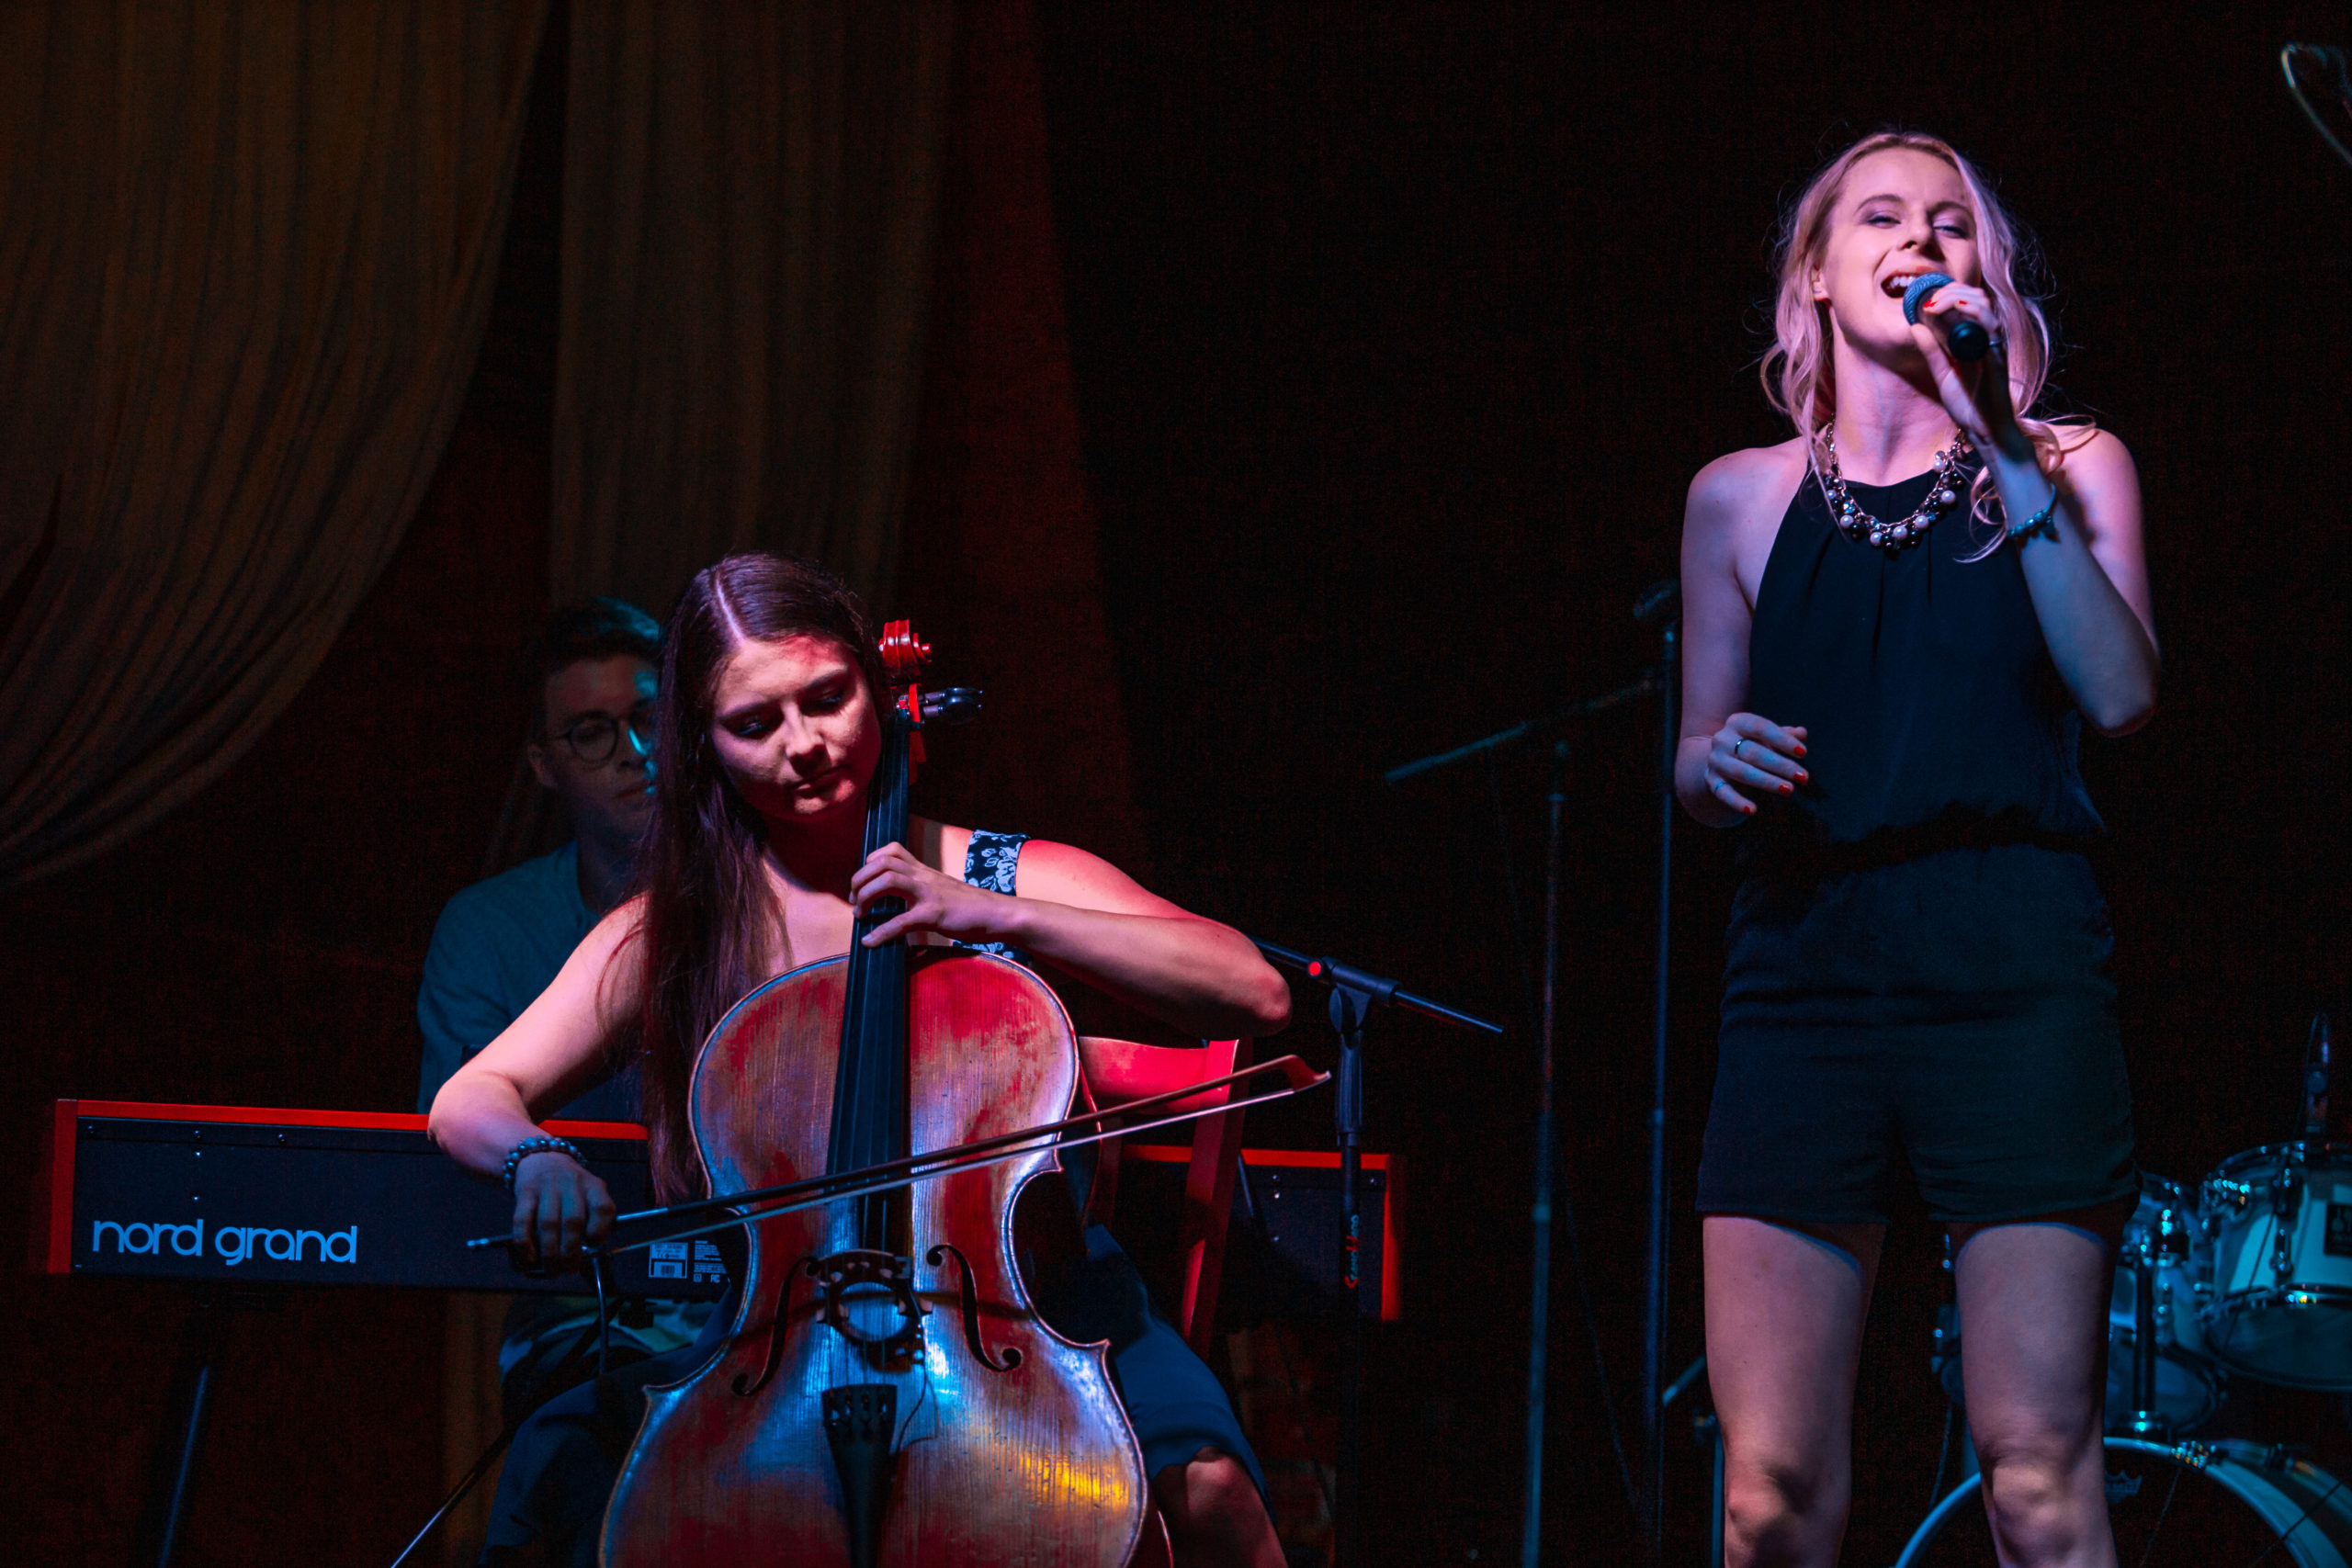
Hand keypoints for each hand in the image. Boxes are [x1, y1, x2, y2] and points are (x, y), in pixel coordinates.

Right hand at [509, 1152, 615, 1270]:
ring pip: (548, 1224)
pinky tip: (529, 1257)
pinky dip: (524, 1242)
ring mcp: (547, 1186)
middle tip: (568, 1270)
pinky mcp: (525, 1192)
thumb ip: (591, 1221)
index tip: (592, 1247)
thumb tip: (586, 1261)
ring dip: (549, 1253)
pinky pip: (522, 1220)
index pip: (603, 1208)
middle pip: (573, 1221)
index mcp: (594, 1186)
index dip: (600, 1231)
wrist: (542, 1158)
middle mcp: (572, 1184)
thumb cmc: (570, 1189)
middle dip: (570, 1252)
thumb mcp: (588, 1195)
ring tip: (551, 1270)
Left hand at [849, 842, 1011, 946]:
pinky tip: (871, 942)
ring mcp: (929, 894)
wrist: (997, 913)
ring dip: (866, 897)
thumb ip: (920, 890)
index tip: (864, 883)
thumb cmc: (969, 906)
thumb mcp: (940, 889)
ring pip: (888, 881)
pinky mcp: (934, 915)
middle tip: (855, 902)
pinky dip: (881, 932)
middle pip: (882, 862)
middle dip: (860, 880)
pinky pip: (902, 921)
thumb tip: (898, 903)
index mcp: (924, 871)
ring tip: (860, 916)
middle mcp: (923, 876)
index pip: (890, 851)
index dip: (869, 864)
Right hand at [1704, 715, 1807, 816]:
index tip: (1804, 753)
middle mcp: (1722, 739)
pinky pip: (1724, 792)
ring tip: (1789, 790)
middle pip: (1753, 752)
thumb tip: (1801, 733)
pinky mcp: (1711, 780)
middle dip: (1781, 765)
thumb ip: (1785, 734)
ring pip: (1741, 772)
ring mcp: (1715, 760)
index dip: (1783, 740)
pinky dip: (1737, 802)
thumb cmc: (1754, 744)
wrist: (1721, 758)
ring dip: (1767, 782)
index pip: (1761, 727)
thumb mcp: (1768, 737)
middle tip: (1803, 777)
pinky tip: (1753, 810)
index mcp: (1738, 722)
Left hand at [1909, 281, 2019, 449]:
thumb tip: (1916, 326)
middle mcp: (1986, 337)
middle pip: (1976, 297)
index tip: (1923, 299)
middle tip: (1927, 299)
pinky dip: (1973, 312)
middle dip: (1950, 291)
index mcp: (1974, 339)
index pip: (1966, 302)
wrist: (1984, 431)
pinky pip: (1990, 325)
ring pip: (1984, 305)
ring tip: (1935, 304)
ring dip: (1958, 297)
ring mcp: (1993, 344)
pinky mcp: (1997, 355)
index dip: (1946, 294)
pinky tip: (1955, 310)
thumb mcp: (1942, 373)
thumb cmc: (1968, 404)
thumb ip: (1931, 350)